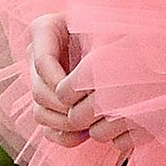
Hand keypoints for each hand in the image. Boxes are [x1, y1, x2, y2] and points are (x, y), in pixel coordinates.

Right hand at [28, 15, 132, 148]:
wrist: (128, 42)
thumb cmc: (120, 30)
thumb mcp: (110, 28)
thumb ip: (100, 41)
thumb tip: (91, 71)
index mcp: (45, 29)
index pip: (42, 61)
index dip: (61, 82)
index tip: (85, 92)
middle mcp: (37, 55)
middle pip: (38, 90)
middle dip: (63, 106)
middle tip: (88, 113)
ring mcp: (41, 81)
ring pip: (39, 111)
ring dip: (63, 124)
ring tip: (88, 126)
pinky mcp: (49, 104)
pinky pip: (46, 127)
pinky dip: (62, 136)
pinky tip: (83, 136)